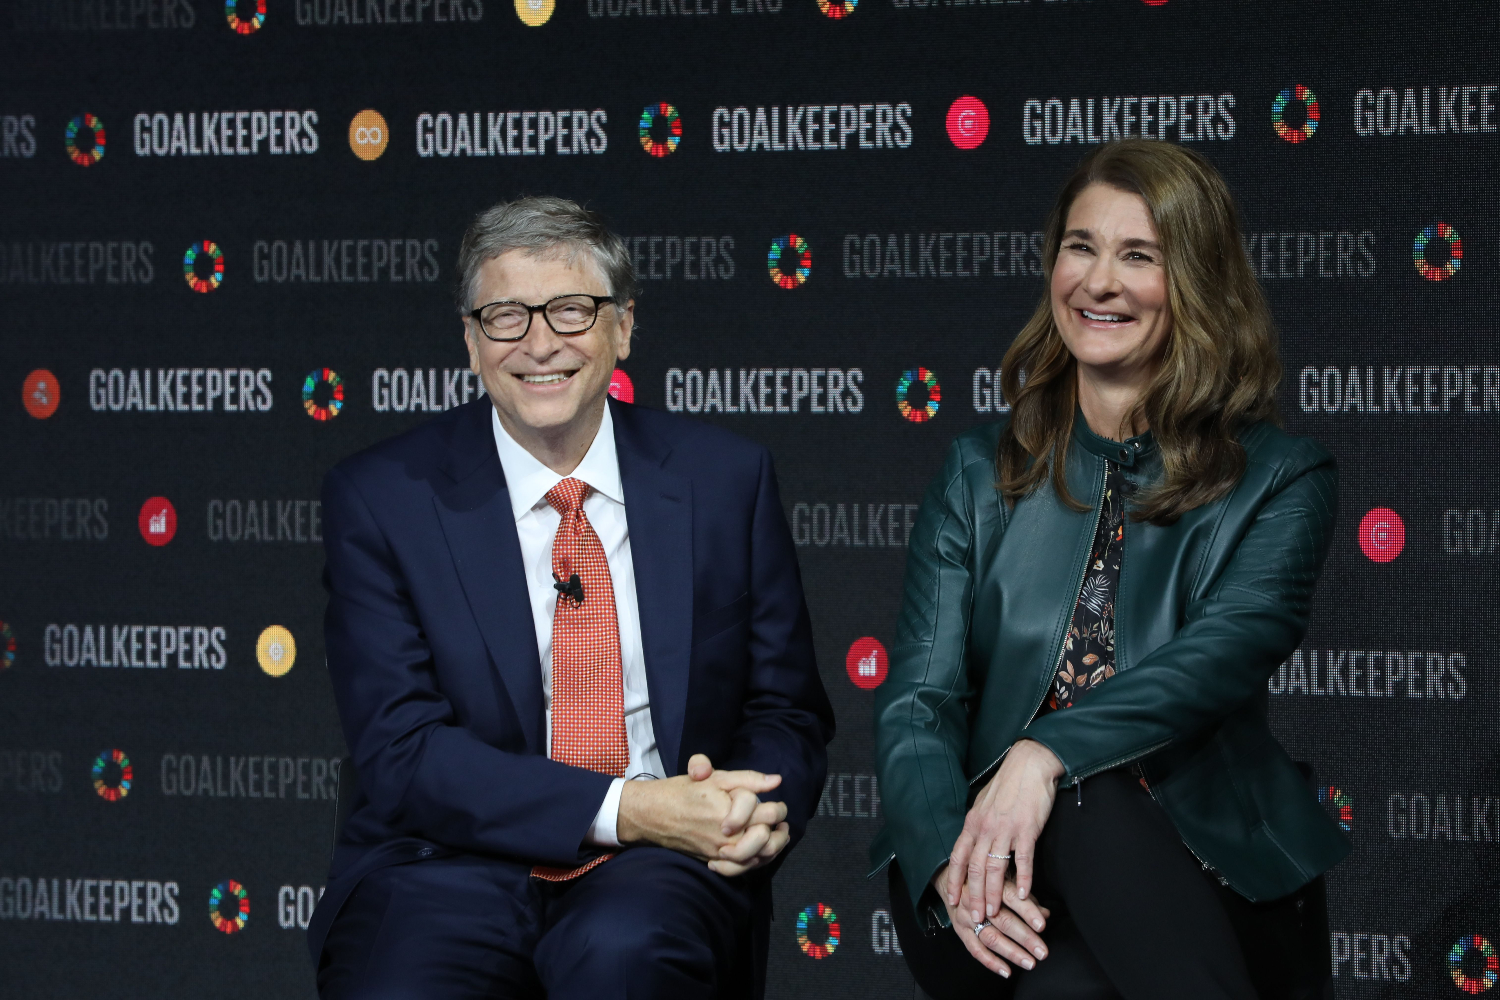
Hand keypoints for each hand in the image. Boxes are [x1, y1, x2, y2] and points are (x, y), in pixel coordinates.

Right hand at [686, 754, 789, 876]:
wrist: (653, 815)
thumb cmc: (682, 792)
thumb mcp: (715, 777)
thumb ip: (748, 779)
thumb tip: (776, 780)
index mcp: (729, 810)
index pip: (768, 812)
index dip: (778, 806)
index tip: (776, 800)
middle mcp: (727, 834)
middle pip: (767, 835)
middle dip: (779, 825)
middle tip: (781, 817)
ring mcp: (721, 850)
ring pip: (760, 855)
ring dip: (775, 845)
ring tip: (780, 834)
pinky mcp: (715, 860)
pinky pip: (744, 868)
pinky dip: (758, 860)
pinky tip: (763, 850)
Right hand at [931, 866, 1050, 977]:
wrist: (950, 879)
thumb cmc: (984, 881)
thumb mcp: (1004, 881)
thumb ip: (1025, 898)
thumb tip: (1045, 914)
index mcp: (990, 884)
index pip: (1011, 898)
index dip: (1027, 912)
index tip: (1042, 925)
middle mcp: (977, 900)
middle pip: (1003, 921)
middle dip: (1025, 938)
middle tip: (1042, 952)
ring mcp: (967, 916)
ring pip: (990, 937)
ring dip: (1011, 952)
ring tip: (1029, 962)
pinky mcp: (960, 930)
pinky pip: (975, 949)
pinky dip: (991, 962)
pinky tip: (1007, 971)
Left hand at [944, 739, 1063, 925]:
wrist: (1029, 764)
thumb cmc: (1008, 784)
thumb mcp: (983, 803)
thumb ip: (978, 825)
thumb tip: (972, 842)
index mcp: (972, 823)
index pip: (957, 857)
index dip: (953, 881)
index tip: (952, 900)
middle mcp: (984, 828)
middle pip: (974, 869)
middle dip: (974, 896)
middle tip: (976, 918)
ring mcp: (1005, 829)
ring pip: (995, 869)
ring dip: (995, 894)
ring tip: (995, 913)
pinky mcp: (1027, 829)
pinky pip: (1023, 859)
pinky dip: (1023, 879)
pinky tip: (1024, 894)